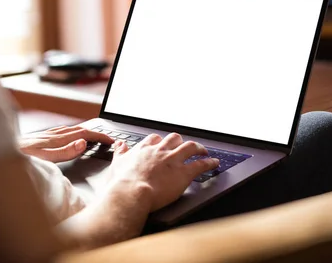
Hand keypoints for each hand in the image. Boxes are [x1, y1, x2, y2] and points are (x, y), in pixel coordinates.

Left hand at [19, 126, 114, 162]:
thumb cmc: (19, 158)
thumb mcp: (44, 158)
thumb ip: (64, 152)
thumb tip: (83, 143)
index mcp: (56, 139)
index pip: (85, 135)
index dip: (100, 137)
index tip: (111, 141)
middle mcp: (52, 135)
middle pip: (80, 129)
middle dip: (96, 133)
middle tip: (108, 139)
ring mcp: (46, 135)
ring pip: (71, 129)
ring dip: (85, 131)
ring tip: (94, 135)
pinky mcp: (39, 137)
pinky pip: (61, 131)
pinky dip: (72, 132)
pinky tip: (68, 135)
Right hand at [104, 133, 219, 211]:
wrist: (131, 193)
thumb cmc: (123, 183)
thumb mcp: (117, 163)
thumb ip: (120, 152)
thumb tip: (120, 144)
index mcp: (145, 150)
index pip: (155, 139)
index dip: (161, 141)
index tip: (163, 144)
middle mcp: (160, 152)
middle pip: (174, 138)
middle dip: (180, 141)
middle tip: (184, 145)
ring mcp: (173, 161)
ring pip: (190, 147)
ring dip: (198, 147)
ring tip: (203, 150)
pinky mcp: (183, 173)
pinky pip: (200, 164)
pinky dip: (209, 162)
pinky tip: (214, 162)